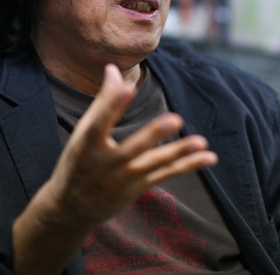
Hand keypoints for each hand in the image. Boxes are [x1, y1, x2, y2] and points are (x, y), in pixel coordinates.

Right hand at [13, 64, 216, 273]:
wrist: (70, 211)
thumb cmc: (77, 162)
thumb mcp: (82, 134)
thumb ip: (102, 102)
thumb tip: (113, 68)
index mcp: (86, 144)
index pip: (98, 122)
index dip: (112, 104)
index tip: (127, 85)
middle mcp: (106, 164)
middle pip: (132, 148)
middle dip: (154, 135)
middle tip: (176, 119)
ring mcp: (124, 178)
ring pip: (155, 163)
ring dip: (179, 153)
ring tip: (201, 142)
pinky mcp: (139, 187)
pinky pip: (166, 174)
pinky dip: (188, 165)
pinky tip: (209, 157)